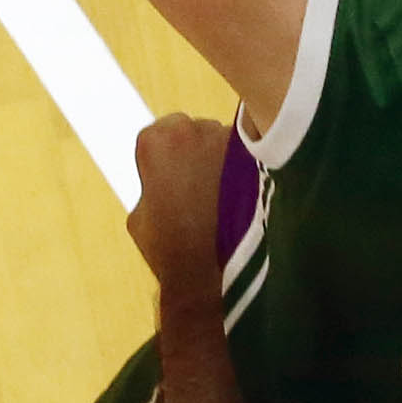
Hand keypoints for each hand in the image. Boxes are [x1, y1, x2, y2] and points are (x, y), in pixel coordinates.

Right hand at [123, 113, 237, 305]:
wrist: (215, 274)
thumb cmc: (172, 249)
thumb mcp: (140, 217)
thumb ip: (150, 186)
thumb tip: (163, 177)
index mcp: (156, 140)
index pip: (160, 134)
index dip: (167, 159)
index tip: (172, 180)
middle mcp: (194, 128)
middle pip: (196, 131)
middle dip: (197, 153)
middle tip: (199, 189)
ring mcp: (231, 138)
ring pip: (226, 141)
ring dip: (225, 162)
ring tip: (224, 200)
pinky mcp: (261, 154)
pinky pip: (253, 157)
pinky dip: (249, 174)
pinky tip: (244, 202)